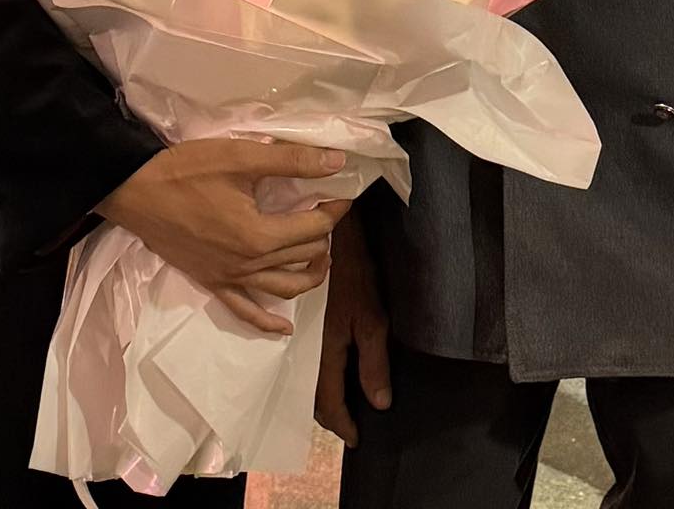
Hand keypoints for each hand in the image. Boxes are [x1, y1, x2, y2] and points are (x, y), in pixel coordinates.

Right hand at [95, 139, 350, 336]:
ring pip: (282, 288)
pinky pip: (244, 312)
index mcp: (258, 235)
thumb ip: (291, 161)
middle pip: (302, 257)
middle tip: (327, 211)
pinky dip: (267, 322)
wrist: (135, 191)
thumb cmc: (187, 170)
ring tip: (321, 256)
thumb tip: (336, 163)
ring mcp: (228, 279)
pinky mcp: (211, 284)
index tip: (340, 191)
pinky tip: (284, 328)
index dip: (333, 209)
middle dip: (323, 235)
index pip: (314, 229)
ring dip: (308, 275)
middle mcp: (247, 265)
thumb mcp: (241, 157)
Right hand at [315, 208, 390, 445]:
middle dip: (330, 414)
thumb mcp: (372, 318)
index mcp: (322, 353)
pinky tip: (328, 368)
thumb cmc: (354, 274)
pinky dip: (313, 375)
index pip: (328, 404)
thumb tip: (379, 403)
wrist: (329, 236)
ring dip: (321, 395)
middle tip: (350, 421)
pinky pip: (299, 361)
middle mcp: (302, 351)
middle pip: (311, 398)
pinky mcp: (294, 322)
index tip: (356, 438)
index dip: (344, 425)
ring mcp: (295, 336)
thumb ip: (374, 361)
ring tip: (342, 398)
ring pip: (303, 381)